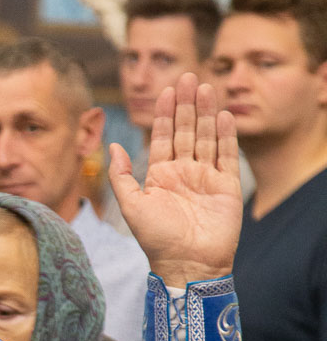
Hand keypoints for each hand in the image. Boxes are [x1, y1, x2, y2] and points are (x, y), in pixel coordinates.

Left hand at [108, 72, 240, 285]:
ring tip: (206, 87)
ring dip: (206, 113)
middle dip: (186, 105)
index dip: (164, 114)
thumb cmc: (156, 239)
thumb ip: (120, 176)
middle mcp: (183, 173)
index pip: (162, 137)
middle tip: (188, 76)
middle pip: (185, 131)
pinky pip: (228, 156)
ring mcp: (206, 178)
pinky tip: (224, 115)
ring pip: (207, 138)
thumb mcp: (131, 206)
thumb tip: (112, 145)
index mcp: (160, 176)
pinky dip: (226, 136)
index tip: (167, 90)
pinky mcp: (227, 187)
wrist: (186, 264)